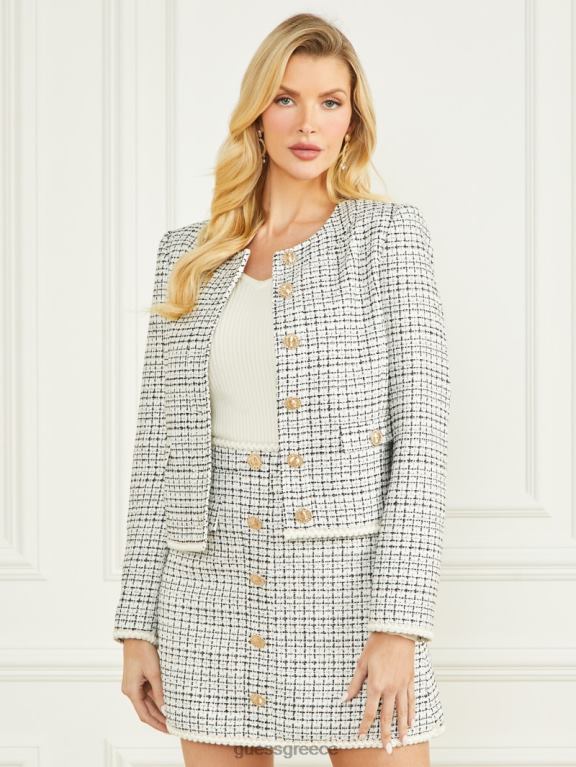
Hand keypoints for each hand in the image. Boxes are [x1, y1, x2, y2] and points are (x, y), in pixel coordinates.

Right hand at [120, 639, 166, 732]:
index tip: (169, 730)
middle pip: (146, 710)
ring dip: (159, 710)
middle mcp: (130, 690)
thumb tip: (166, 709)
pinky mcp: (138, 678)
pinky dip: (157, 699)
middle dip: (159, 719)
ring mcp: (134, 684)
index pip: (145, 715)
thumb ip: (160, 692)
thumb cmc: (144, 651)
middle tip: (173, 726)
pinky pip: (148, 693)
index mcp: (131, 691)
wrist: (137, 634)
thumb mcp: (154, 673)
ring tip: (173, 716)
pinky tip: (167, 702)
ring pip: (147, 702)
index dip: (157, 724)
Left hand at [341, 631, 414, 751]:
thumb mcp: (362, 663)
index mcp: (376, 685)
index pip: (369, 711)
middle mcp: (390, 689)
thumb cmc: (377, 645)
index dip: (364, 725)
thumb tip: (345, 699)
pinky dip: (412, 713)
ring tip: (403, 741)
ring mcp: (402, 686)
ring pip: (403, 712)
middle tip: (388, 750)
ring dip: (402, 728)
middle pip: (388, 717)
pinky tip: (412, 722)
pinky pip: (412, 701)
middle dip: (386, 735)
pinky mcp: (410, 680)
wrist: (396, 632)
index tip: (361, 735)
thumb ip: (354, 683)